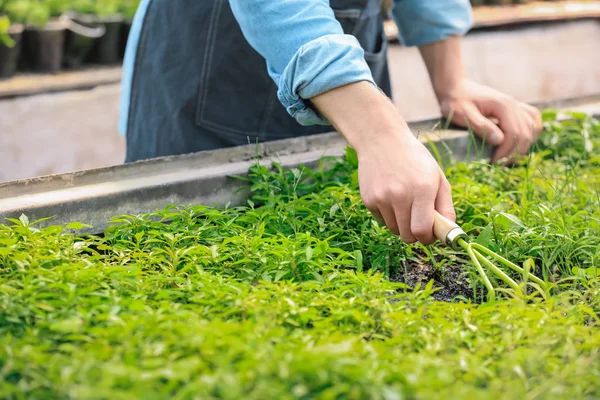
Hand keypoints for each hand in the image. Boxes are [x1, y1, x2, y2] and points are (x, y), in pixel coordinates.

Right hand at [357, 129, 454, 243]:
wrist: (382, 140)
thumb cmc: (415, 160)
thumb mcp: (437, 178)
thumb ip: (446, 206)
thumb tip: (449, 232)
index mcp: (422, 189)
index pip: (422, 231)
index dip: (428, 238)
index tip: (431, 235)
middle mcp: (400, 196)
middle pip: (407, 236)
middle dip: (416, 234)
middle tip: (419, 222)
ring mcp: (381, 198)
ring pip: (394, 230)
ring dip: (402, 225)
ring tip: (404, 205)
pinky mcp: (368, 200)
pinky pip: (382, 221)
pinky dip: (389, 216)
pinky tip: (391, 197)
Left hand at [439, 80, 542, 162]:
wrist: (455, 88)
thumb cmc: (456, 102)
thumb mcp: (463, 115)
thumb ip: (481, 126)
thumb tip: (499, 140)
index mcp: (502, 106)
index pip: (514, 133)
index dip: (506, 151)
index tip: (494, 162)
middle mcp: (513, 104)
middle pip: (526, 133)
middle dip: (514, 152)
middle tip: (500, 163)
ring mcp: (515, 105)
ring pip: (533, 127)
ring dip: (523, 145)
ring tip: (508, 156)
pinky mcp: (514, 108)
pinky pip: (532, 120)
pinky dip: (530, 133)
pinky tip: (519, 143)